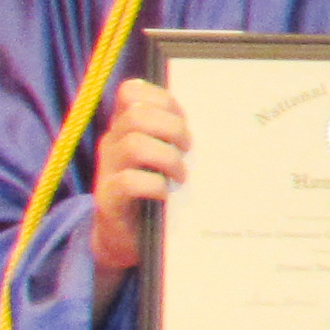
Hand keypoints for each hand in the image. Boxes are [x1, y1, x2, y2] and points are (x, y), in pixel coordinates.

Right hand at [85, 79, 188, 280]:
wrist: (125, 238)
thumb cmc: (154, 193)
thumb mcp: (164, 159)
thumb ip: (178, 138)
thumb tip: (221, 124)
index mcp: (126, 128)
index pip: (132, 92)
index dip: (163, 99)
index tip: (184, 120)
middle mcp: (113, 143)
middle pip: (137, 114)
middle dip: (172, 128)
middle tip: (188, 149)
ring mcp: (108, 170)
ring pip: (134, 145)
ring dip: (168, 158)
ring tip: (181, 175)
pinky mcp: (108, 199)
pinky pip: (129, 182)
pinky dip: (155, 186)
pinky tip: (167, 194)